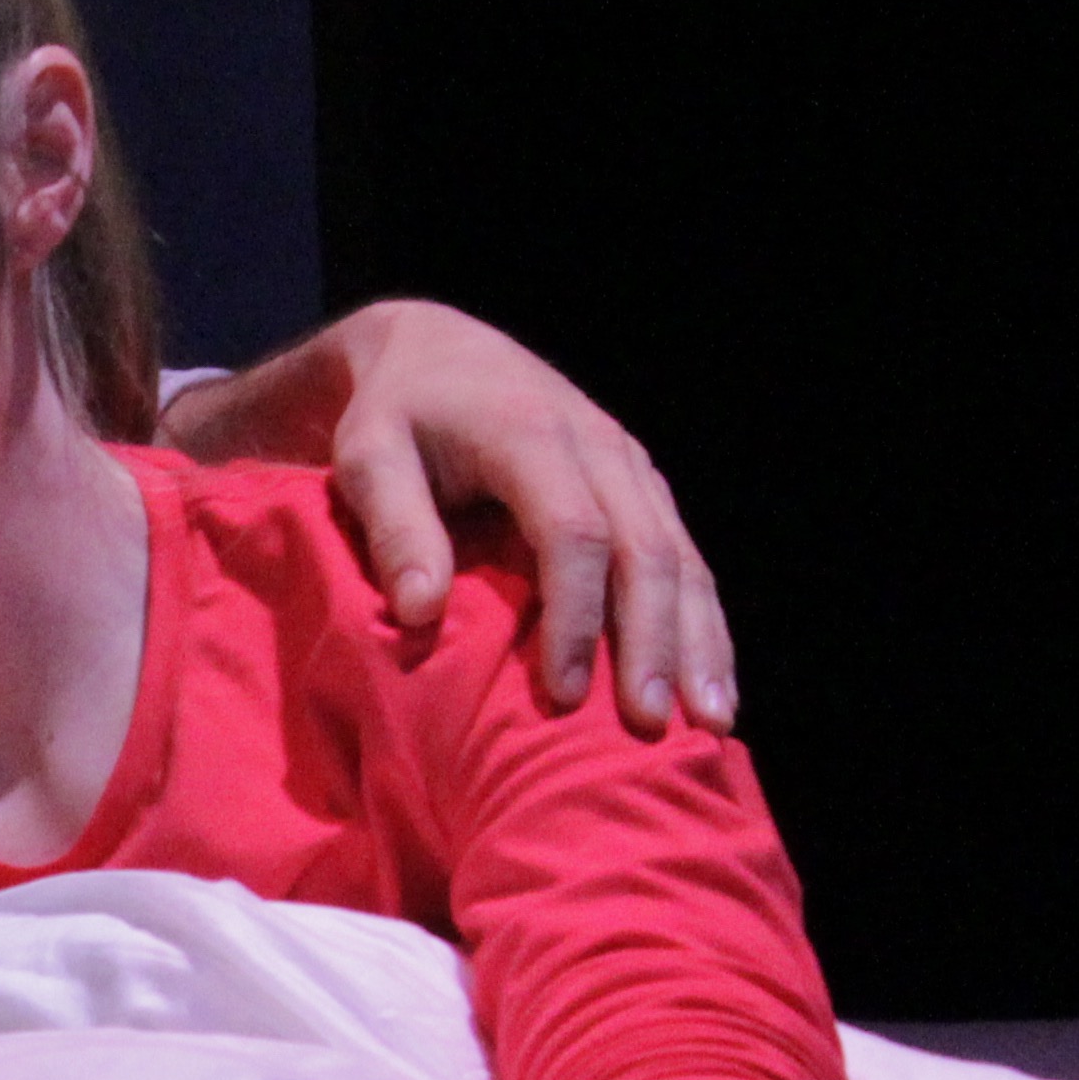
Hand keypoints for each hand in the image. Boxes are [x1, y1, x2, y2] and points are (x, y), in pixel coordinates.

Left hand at [160, 298, 732, 734]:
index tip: (561, 694)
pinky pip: (687, 559)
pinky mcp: (644, 488)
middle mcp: (601, 446)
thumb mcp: (368, 458)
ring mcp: (631, 467)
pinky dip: (703, 624)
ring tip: (709, 723)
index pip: (574, 533)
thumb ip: (394, 527)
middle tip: (651, 727)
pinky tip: (711, 685)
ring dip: (698, 642)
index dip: (574, 616)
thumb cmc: (393, 416)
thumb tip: (420, 613)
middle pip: (647, 552)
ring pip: (682, 559)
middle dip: (653, 643)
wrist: (439, 351)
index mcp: (533, 435)